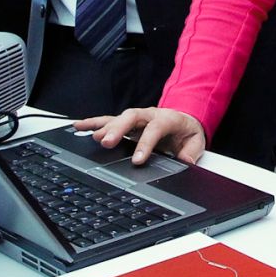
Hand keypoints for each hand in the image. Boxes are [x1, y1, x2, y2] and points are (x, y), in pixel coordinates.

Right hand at [73, 107, 206, 164]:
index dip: (145, 144)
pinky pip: (108, 120)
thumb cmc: (187, 131)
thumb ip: (192, 151)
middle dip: (118, 130)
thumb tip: (185, 162)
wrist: (185, 119)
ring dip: (105, 127)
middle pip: (132, 117)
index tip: (137, 160)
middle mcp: (150, 114)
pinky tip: (79, 126)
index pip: (155, 129)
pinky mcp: (127, 121)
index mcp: (168, 118)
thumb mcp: (196, 141)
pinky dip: (93, 123)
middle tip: (107, 143)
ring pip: (119, 118)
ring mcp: (137, 117)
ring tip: (94, 138)